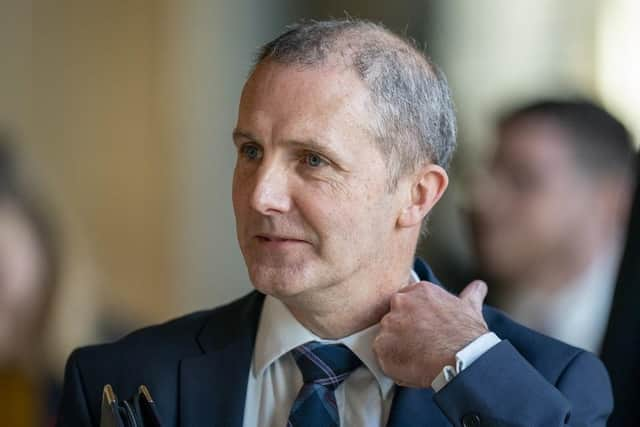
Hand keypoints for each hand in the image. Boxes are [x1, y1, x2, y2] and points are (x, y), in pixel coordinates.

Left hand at [373, 280, 488, 387]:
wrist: (463, 360)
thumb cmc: (468, 335)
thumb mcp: (470, 308)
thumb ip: (470, 294)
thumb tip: (479, 287)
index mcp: (418, 290)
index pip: (405, 301)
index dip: (413, 318)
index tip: (423, 329)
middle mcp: (400, 302)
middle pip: (393, 318)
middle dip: (403, 331)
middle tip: (420, 344)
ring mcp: (388, 324)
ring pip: (386, 336)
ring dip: (397, 347)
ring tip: (418, 357)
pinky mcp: (381, 346)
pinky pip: (381, 355)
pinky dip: (392, 363)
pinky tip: (411, 366)